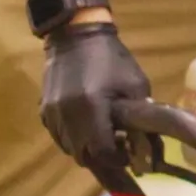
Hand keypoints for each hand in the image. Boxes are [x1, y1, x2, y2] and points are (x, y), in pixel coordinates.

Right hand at [40, 20, 151, 170]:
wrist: (75, 35)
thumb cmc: (112, 59)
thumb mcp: (136, 85)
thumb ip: (142, 118)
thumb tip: (151, 147)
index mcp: (91, 108)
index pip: (102, 152)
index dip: (117, 160)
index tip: (128, 156)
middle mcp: (66, 115)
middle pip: (83, 156)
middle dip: (103, 160)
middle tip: (118, 153)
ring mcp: (51, 113)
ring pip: (69, 149)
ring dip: (87, 151)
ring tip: (104, 142)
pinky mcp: (44, 110)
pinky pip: (58, 137)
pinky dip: (74, 140)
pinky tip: (87, 131)